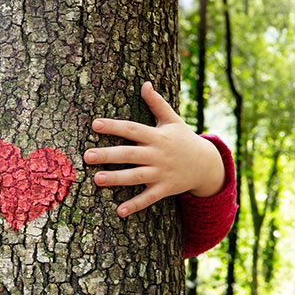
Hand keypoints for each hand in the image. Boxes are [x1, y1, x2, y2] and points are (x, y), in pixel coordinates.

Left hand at [85, 81, 224, 216]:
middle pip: (130, 154)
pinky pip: (149, 198)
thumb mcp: (173, 120)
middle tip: (87, 156)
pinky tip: (119, 211)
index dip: (114, 126)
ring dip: (117, 179)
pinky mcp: (165, 189)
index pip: (132, 129)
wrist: (207, 164)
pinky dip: (135, 205)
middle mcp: (158, 154)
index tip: (95, 124)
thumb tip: (145, 83)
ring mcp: (162, 173)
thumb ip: (157, 103)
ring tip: (96, 180)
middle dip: (108, 155)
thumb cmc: (184, 139)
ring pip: (136, 177)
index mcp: (157, 136)